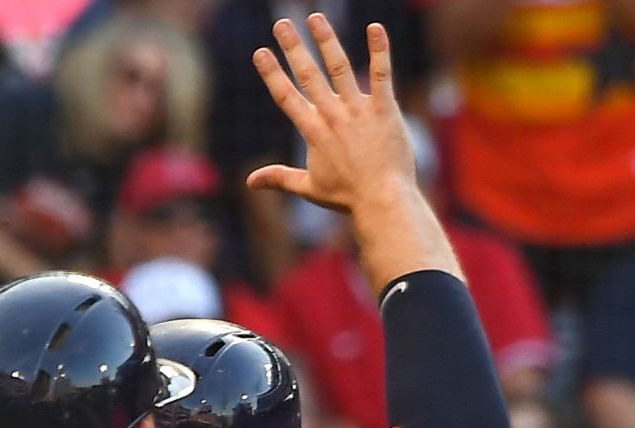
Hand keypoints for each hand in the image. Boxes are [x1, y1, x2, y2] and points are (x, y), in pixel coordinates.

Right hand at [247, 15, 418, 213]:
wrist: (383, 201)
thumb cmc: (348, 197)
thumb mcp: (309, 187)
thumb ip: (280, 177)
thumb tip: (250, 182)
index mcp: (313, 132)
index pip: (286, 96)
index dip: (272, 73)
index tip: (260, 52)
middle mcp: (332, 116)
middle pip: (308, 75)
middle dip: (293, 47)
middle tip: (281, 23)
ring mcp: (359, 111)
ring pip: (340, 67)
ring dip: (326, 40)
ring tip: (316, 17)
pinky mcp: (385, 110)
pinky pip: (381, 75)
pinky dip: (379, 50)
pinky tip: (376, 28)